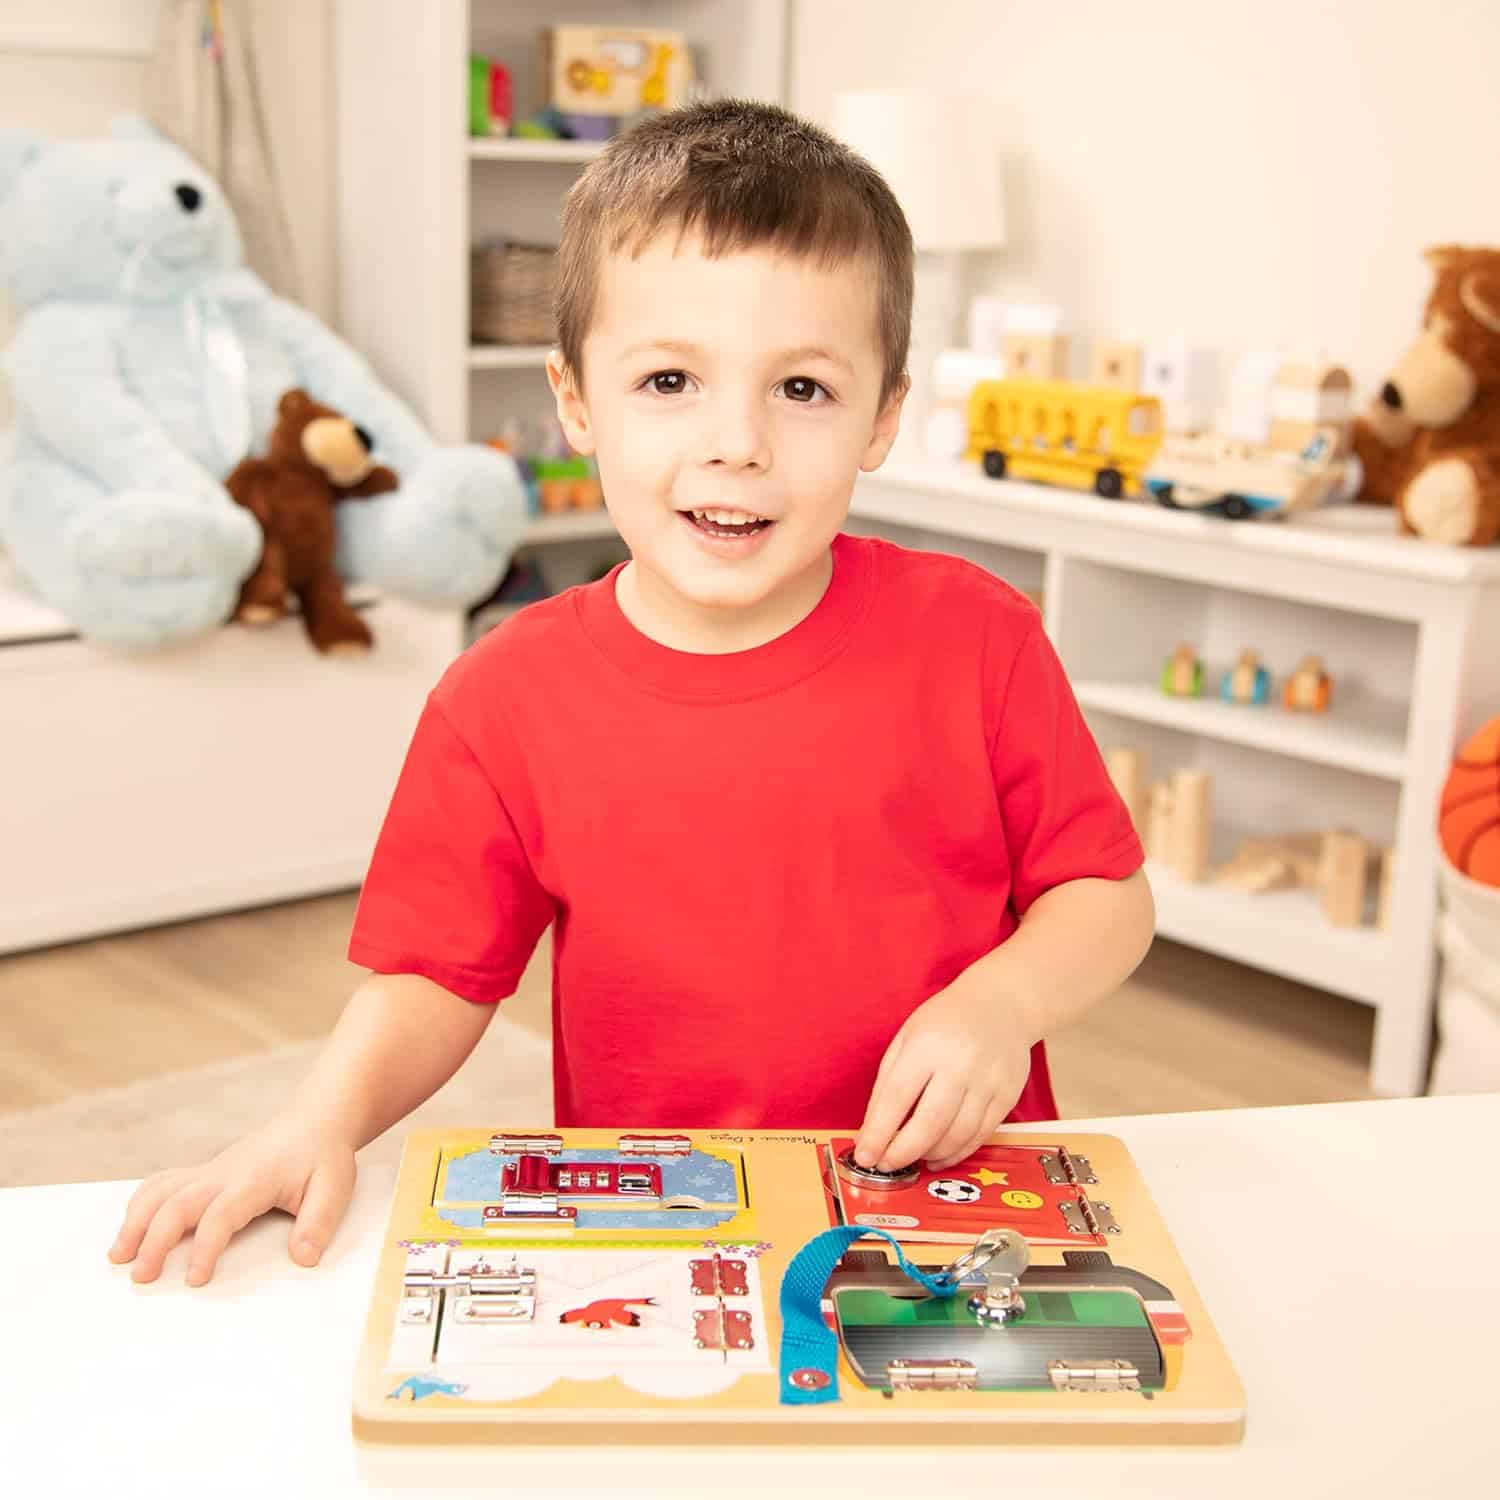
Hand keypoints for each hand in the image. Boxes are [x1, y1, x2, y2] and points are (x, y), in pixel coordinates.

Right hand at [106, 1114, 356, 1286]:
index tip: (195, 1280)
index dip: (206, 1246)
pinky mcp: (204, 1173)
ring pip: (162, 1190)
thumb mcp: (335, 1186)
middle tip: (140, 1277)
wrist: (314, 1121)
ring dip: (135, 1221)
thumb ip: (319, 1221)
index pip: (222, 1213)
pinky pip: (163, 1183)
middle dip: (154, 1239)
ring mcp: (210, 1171)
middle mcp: (224, 1173)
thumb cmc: (323, 1156)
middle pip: (178, 1202)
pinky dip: (140, 1204)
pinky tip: (128, 1229)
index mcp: (255, 1178)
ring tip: (117, 1257)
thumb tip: (303, 1259)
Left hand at [854, 981, 1034, 1173]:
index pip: (897, 1099)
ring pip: (958, 1135)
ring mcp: (988, 1081)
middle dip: (903, 1152)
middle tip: (886, 1165)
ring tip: (914, 1159)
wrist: (1001, 1004)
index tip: (865, 1155)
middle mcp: (960, 1064)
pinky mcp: (1008, 1094)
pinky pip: (981, 1135)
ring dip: (931, 1155)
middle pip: (929, 1123)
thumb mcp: (906, 1039)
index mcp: (926, 1046)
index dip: (879, 1133)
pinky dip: (958, 1152)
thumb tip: (870, 1132)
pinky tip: (941, 1155)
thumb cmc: (946, 1021)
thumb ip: (887, 1085)